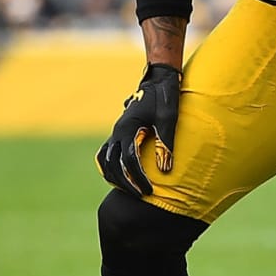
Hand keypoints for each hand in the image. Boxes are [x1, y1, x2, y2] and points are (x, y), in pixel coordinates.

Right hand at [96, 63, 180, 195]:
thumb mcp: (169, 119)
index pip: (129, 161)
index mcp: (128, 128)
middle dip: (127, 183)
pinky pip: (106, 153)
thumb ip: (166, 144)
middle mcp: (117, 131)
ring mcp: (116, 131)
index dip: (138, 178)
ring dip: (115, 177)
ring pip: (106, 161)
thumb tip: (165, 171)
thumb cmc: (165, 98)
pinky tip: (120, 177)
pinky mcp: (119, 132)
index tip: (149, 191)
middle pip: (114, 165)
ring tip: (129, 190)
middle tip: (142, 196)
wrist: (157, 80)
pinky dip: (110, 167)